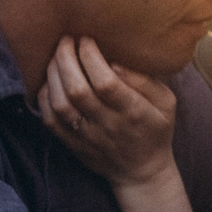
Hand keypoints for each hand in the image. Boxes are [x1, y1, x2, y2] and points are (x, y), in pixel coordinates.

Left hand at [39, 36, 178, 187]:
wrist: (141, 172)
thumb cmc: (155, 129)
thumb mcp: (166, 103)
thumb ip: (146, 81)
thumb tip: (116, 61)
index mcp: (133, 112)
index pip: (106, 82)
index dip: (91, 57)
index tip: (87, 39)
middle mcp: (107, 125)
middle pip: (78, 90)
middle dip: (67, 58)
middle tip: (66, 39)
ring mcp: (86, 136)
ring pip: (61, 103)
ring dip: (53, 74)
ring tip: (56, 55)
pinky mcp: (71, 144)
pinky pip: (50, 120)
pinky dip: (44, 96)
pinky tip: (50, 80)